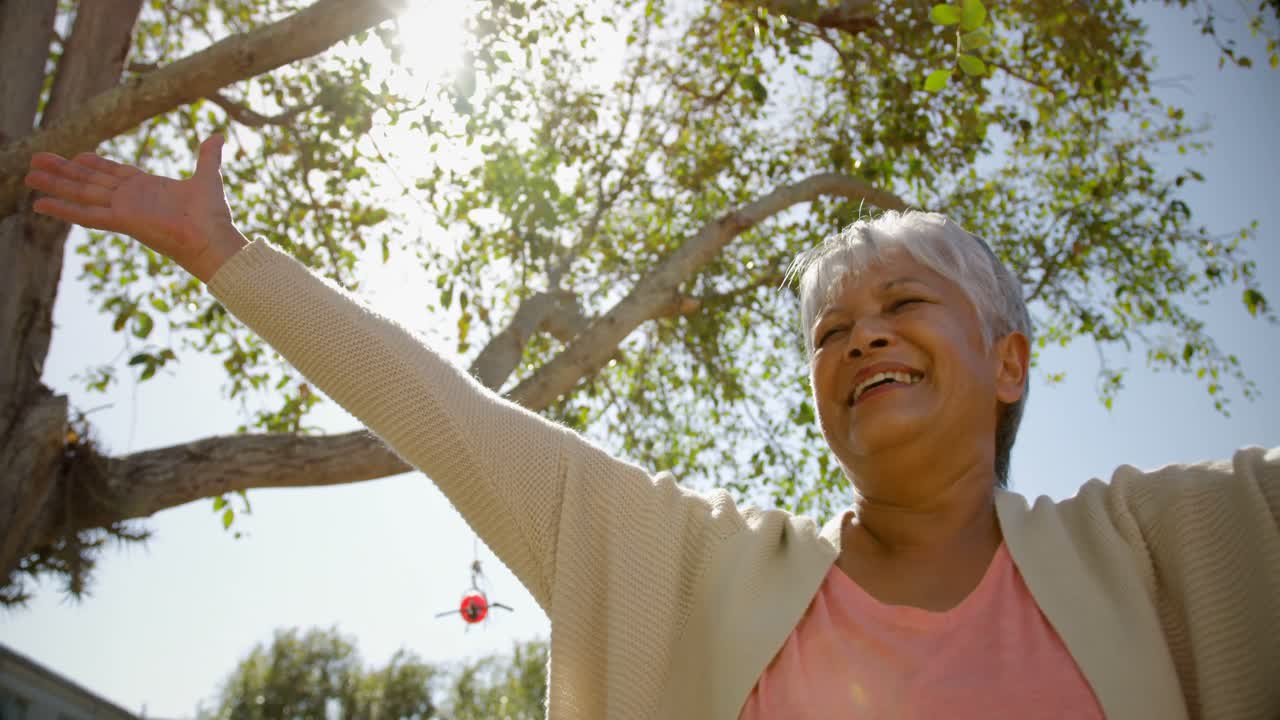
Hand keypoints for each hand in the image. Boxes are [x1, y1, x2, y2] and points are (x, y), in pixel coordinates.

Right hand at [24, 134, 246, 281]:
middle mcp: (131, 198)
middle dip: (63, 170)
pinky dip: (62, 209)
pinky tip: (39, 205)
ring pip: (81, 193)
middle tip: (36, 160)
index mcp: (148, 188)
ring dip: (54, 184)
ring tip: (28, 176)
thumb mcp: (208, 177)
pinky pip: (86, 214)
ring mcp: (124, 209)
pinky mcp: (122, 221)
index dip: (94, 164)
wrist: (214, 238)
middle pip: (89, 181)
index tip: (76, 155)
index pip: (113, 173)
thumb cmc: (213, 215)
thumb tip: (218, 137)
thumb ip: (208, 157)